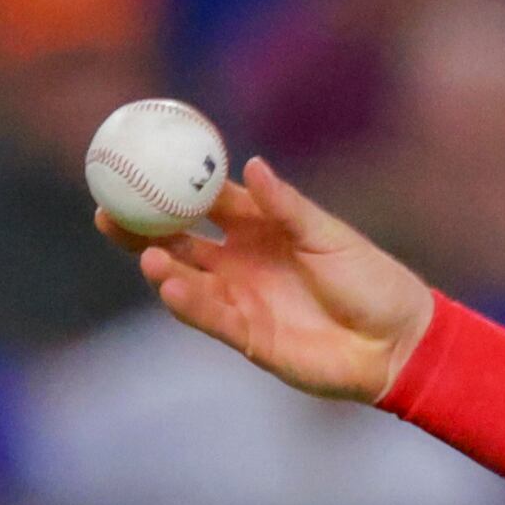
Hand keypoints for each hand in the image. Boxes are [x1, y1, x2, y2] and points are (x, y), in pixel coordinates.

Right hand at [98, 156, 433, 402]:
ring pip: (187, 279)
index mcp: (261, 227)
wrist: (398, 341)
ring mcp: (241, 298)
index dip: (169, 184)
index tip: (132, 164)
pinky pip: (209, 316)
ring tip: (150, 256)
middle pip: (178, 239)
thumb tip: (250, 163)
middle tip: (107, 211)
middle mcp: (242, 260)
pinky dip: (188, 302)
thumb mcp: (328, 235)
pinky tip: (170, 286)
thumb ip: (286, 206)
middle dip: (141, 227)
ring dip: (163, 267)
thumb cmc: (371, 280)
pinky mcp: (248, 336)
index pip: (204, 201)